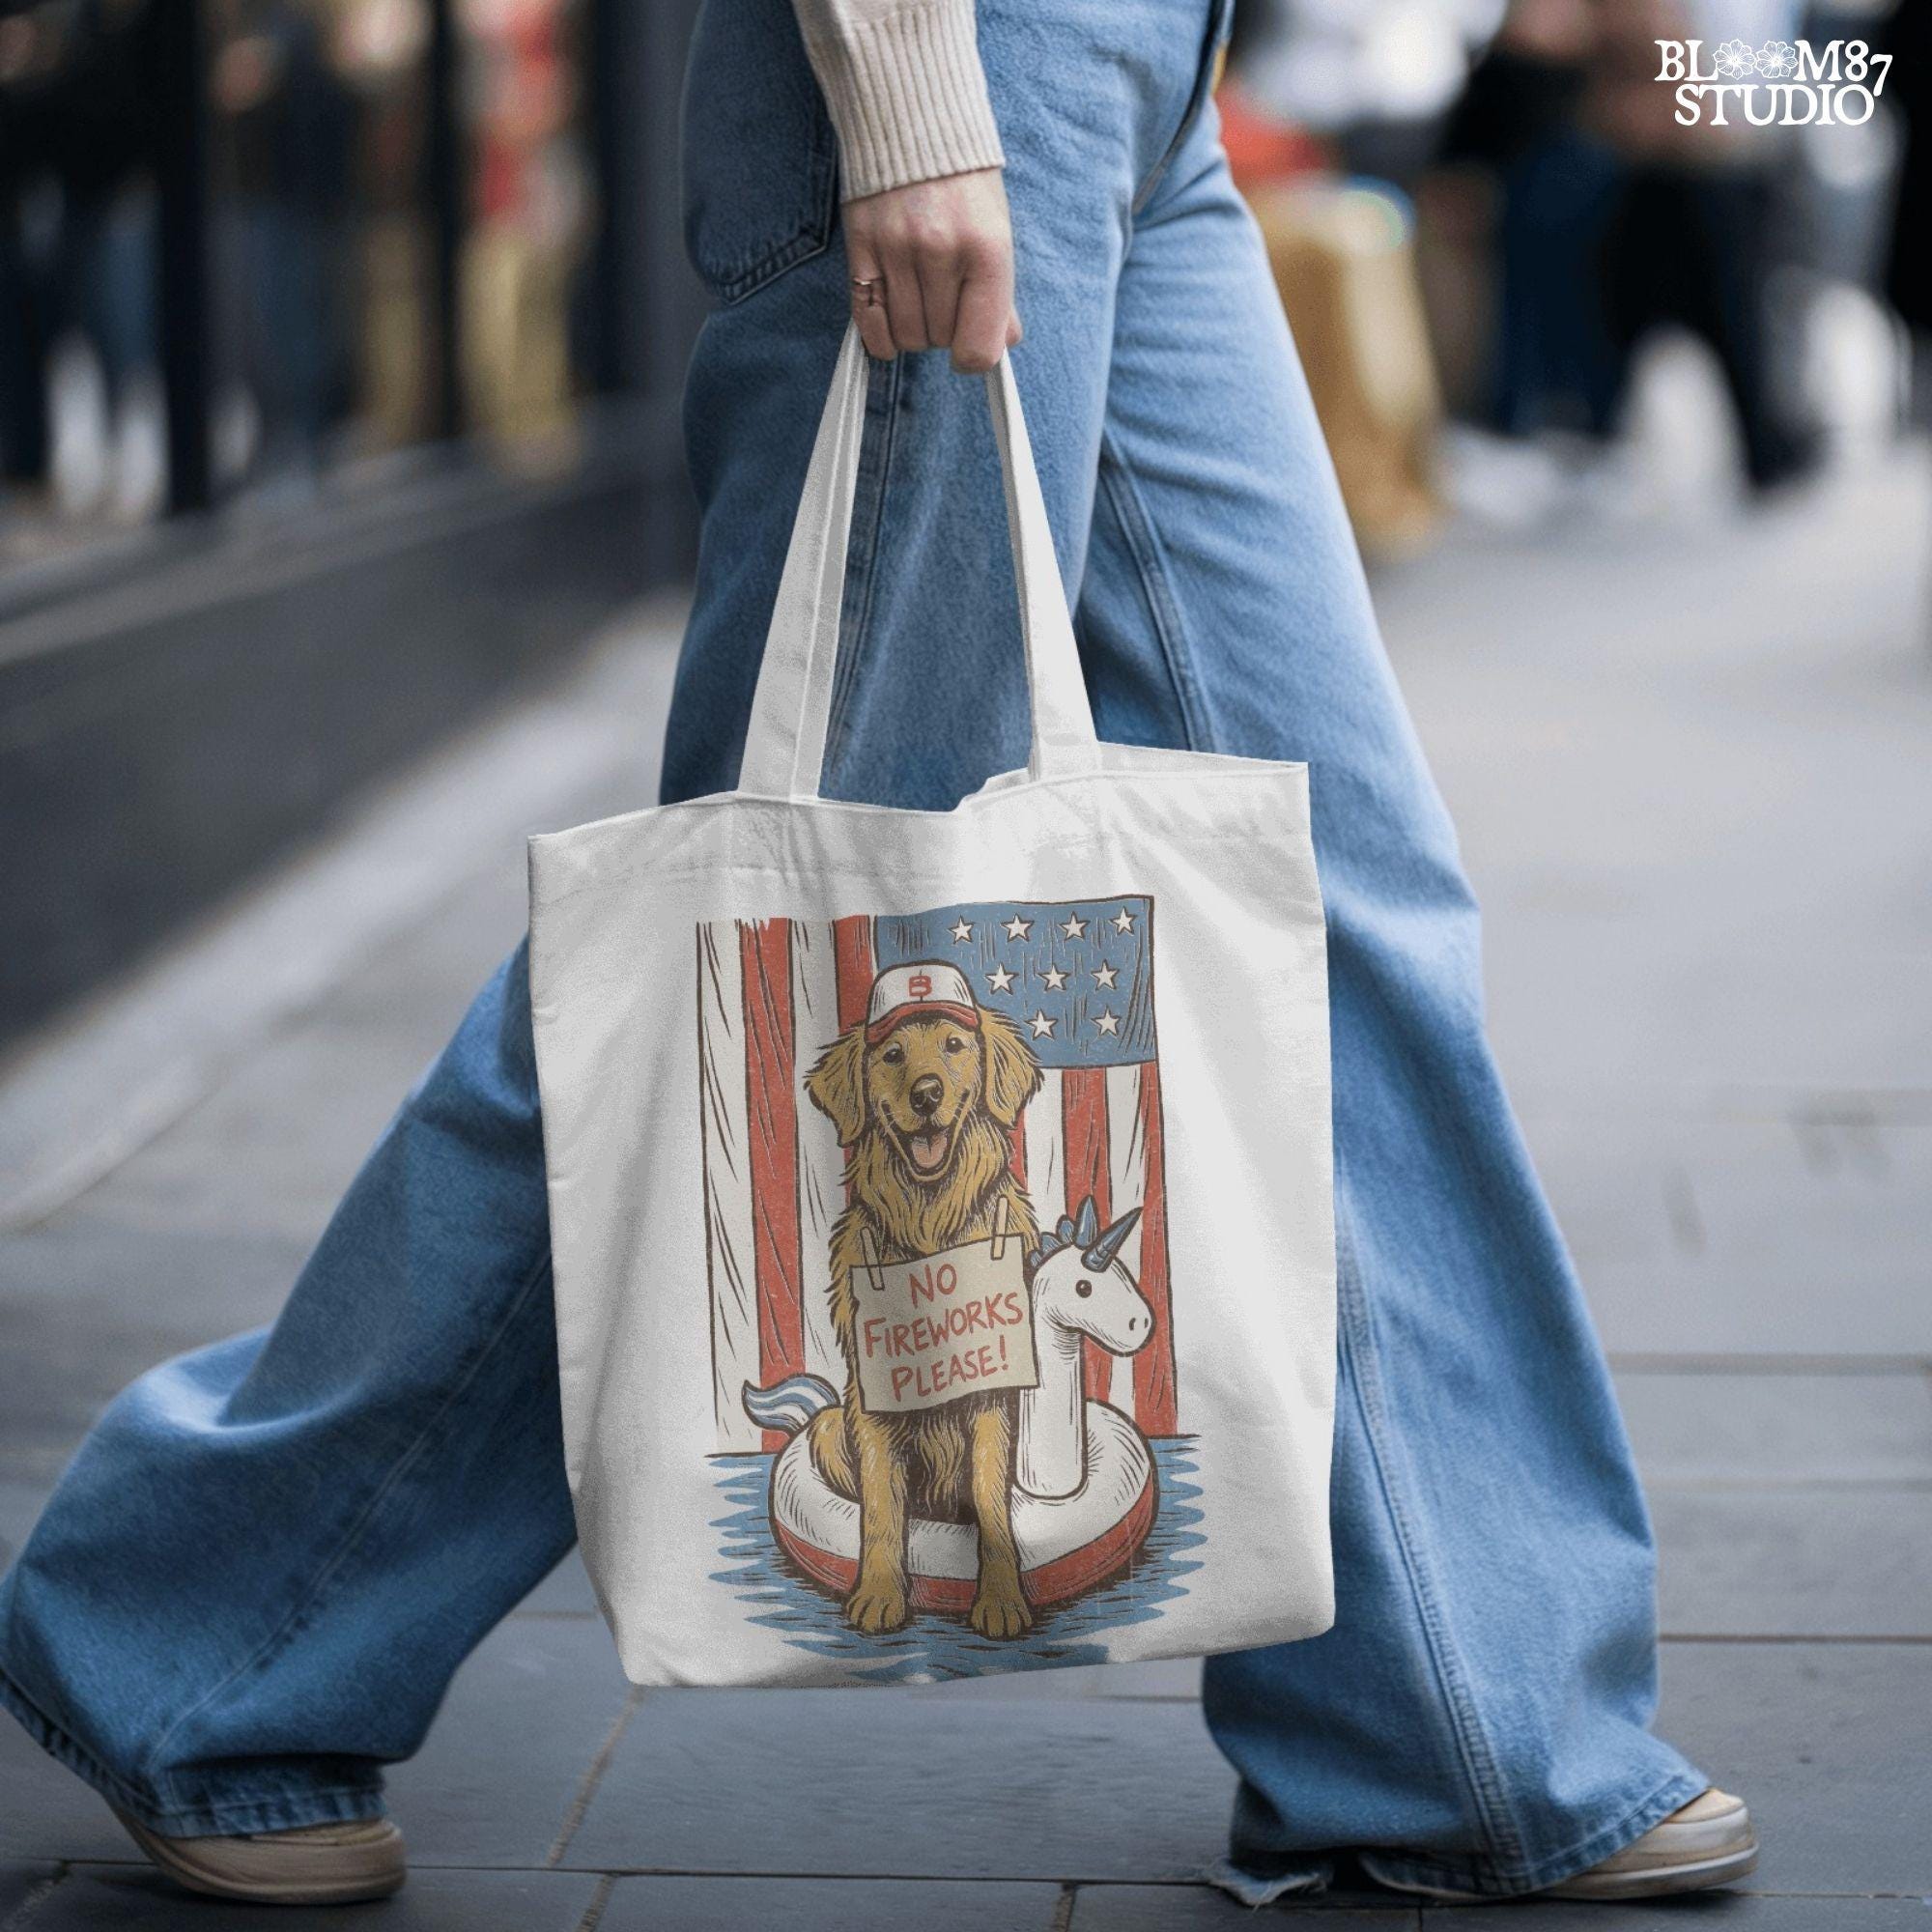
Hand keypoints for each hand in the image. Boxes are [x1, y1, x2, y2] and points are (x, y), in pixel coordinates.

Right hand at [844, 168, 1022, 372]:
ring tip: (921, 298)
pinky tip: (891, 322)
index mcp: (987, 250)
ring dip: (914, 329)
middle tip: (946, 300)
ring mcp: (897, 249)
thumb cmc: (964, 183)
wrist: (914, 120)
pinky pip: (868, 320)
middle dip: (944, 331)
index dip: (973, 357)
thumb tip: (1000, 345)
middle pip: (939, 341)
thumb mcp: (996, 232)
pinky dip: (880, 334)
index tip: (969, 348)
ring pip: (905, 335)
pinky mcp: (861, 246)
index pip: (978, 347)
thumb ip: (999, 293)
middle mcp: (941, 251)